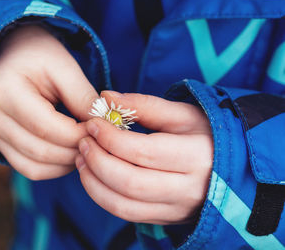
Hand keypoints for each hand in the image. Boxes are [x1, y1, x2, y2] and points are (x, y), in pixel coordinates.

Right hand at [0, 25, 98, 179]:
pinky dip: (53, 168)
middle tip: (100, 142)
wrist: (15, 52)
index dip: (79, 135)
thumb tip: (102, 128)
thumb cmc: (41, 55)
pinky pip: (27, 168)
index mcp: (4, 91)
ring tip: (87, 147)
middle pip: (40, 151)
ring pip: (34, 167)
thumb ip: (83, 97)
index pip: (47, 127)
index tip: (103, 130)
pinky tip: (70, 153)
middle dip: (75, 151)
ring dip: (66, 163)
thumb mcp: (65, 66)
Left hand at [76, 91, 212, 223]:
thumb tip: (106, 96)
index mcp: (196, 157)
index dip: (110, 138)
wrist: (234, 169)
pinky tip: (93, 176)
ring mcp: (177, 209)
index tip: (93, 123)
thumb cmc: (206, 134)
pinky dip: (103, 197)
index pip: (142, 151)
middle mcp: (188, 189)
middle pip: (130, 182)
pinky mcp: (167, 220)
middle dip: (97, 161)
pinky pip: (127, 215)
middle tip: (83, 142)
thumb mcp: (183, 113)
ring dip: (94, 182)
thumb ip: (144, 104)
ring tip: (81, 158)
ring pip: (124, 205)